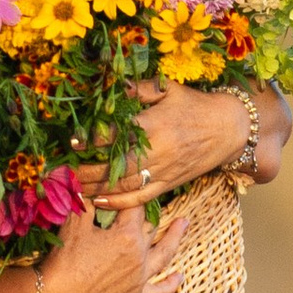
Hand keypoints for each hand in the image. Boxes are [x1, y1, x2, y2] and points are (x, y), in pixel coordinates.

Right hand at [36, 195, 190, 292]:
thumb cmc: (64, 260)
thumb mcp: (73, 223)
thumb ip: (84, 201)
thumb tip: (86, 182)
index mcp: (127, 235)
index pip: (134, 207)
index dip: (129, 195)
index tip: (129, 185)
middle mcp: (139, 256)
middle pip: (150, 228)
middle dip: (151, 212)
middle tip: (153, 199)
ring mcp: (139, 278)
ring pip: (164, 255)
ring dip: (175, 238)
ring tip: (184, 224)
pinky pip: (159, 291)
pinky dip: (170, 284)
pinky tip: (180, 277)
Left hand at [77, 81, 252, 210]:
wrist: (229, 129)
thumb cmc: (195, 105)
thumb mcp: (169, 89)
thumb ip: (140, 89)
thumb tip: (113, 87)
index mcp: (155, 125)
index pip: (116, 136)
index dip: (91, 140)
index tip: (73, 142)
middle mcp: (158, 152)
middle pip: (115, 167)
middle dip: (87, 171)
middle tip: (64, 171)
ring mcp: (164, 172)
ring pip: (124, 186)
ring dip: (96, 188)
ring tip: (72, 187)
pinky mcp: (170, 185)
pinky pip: (141, 199)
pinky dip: (118, 204)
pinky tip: (98, 203)